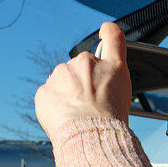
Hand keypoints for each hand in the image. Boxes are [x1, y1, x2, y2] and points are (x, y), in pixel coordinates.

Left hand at [35, 22, 131, 140]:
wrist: (92, 134)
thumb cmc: (111, 113)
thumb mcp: (123, 83)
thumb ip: (114, 59)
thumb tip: (106, 37)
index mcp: (104, 62)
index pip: (111, 36)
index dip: (108, 33)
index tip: (105, 32)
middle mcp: (80, 63)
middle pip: (81, 70)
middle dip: (84, 82)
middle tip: (93, 103)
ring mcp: (59, 77)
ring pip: (63, 83)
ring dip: (69, 94)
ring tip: (80, 114)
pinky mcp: (44, 93)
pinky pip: (49, 97)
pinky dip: (56, 106)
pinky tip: (67, 117)